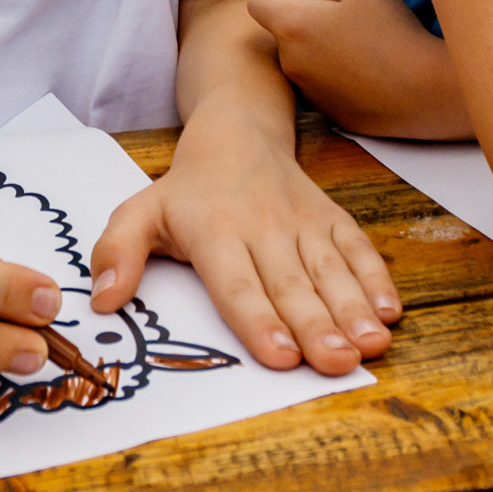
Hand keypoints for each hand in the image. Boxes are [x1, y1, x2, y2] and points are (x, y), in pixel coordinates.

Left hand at [88, 117, 397, 375]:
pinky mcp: (332, 218)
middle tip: (336, 361)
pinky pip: (357, 247)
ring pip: (330, 269)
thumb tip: (103, 301)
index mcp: (215, 232)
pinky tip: (390, 311)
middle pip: (291, 283)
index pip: (237, 283)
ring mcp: (302, 222)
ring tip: (370, 345)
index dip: (259, 319)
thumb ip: (117, 252)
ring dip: (353, 308)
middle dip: (316, 324)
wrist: (237, 130)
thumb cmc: (188, 189)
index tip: (280, 354)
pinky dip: (376, 277)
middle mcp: (263, 227)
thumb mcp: (141, 212)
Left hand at [248, 0, 470, 138]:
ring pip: (305, 55)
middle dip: (310, 11)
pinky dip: (337, 68)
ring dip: (323, 40)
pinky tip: (372, 65)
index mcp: (292, 28)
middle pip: (286, 28)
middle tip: (351, 7)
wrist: (426, 94)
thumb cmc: (392, 33)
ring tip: (365, 36)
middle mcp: (291, 63)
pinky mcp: (330, 112)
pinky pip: (323, 82)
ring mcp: (309, 92)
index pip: (260, 1)